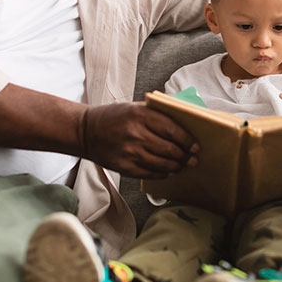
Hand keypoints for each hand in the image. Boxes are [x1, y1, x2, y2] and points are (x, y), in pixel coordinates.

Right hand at [81, 102, 198, 178]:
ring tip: (181, 165)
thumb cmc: (114, 117)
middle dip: (185, 156)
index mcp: (140, 115)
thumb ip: (157, 114)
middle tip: (192, 158)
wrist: (87, 131)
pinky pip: (149, 173)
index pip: (172, 129)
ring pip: (162, 164)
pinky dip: (162, 173)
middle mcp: (135, 133)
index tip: (195, 145)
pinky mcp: (124, 167)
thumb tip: (184, 123)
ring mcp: (129, 152)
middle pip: (169, 149)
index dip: (187, 139)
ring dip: (176, 166)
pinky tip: (167, 171)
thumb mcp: (135, 107)